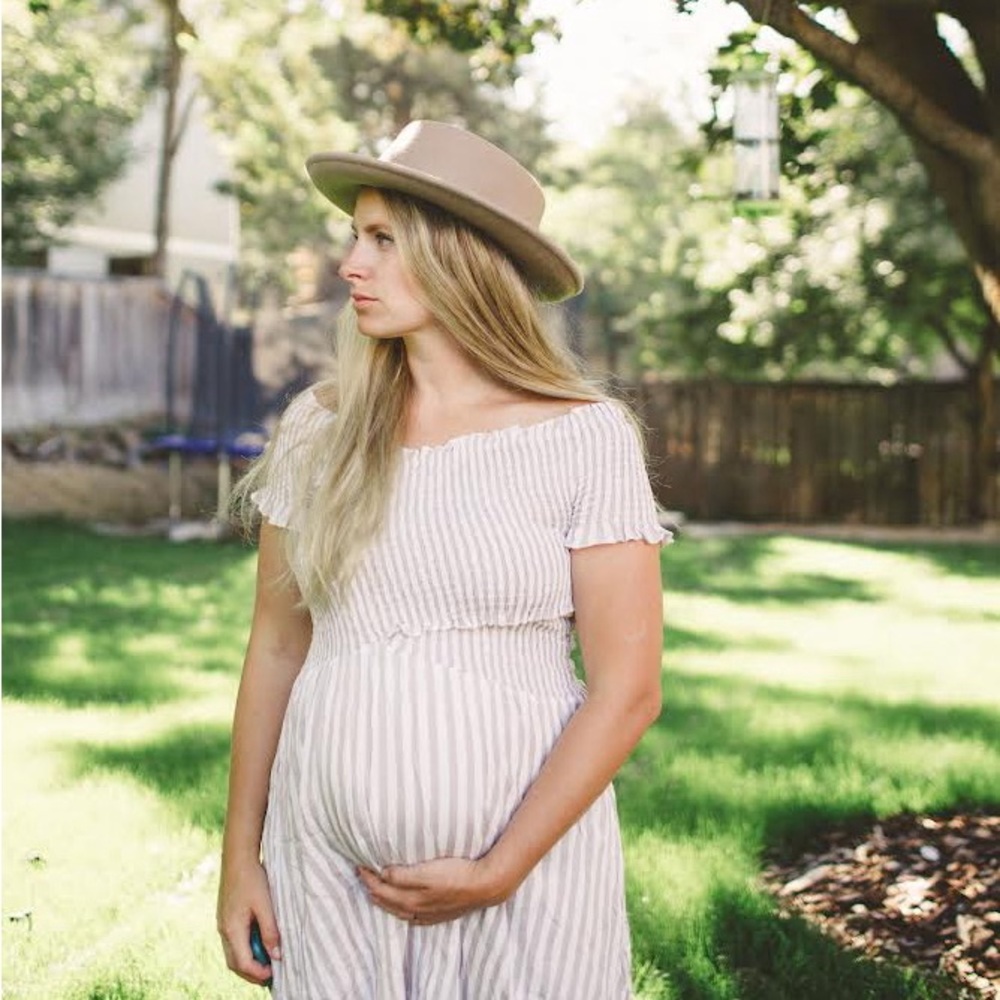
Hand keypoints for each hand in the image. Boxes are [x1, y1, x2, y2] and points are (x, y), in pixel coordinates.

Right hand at [217, 857, 280, 984]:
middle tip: (270, 975)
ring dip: (248, 961)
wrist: (238, 857)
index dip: (258, 972)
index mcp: (232, 929)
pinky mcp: (226, 916)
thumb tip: (277, 955)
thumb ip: (270, 931)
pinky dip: (245, 949)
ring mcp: (223, 923)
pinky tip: (259, 943)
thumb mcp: (265, 905)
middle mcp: (224, 930)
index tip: (274, 974)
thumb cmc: (252, 878)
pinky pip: (233, 941)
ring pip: (233, 953)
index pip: (243, 963)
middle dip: (251, 972)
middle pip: (235, 963)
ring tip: (266, 961)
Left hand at [357, 856, 510, 925]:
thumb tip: (383, 874)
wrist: (484, 886)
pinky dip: (402, 911)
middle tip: (363, 876)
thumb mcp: (427, 871)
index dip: (369, 877)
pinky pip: (413, 917)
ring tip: (376, 892)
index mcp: (411, 899)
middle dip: (373, 888)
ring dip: (385, 901)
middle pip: (387, 901)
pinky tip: (404, 909)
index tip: (359, 865)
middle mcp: (416, 910)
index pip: (382, 889)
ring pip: (399, 910)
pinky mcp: (439, 914)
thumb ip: (403, 875)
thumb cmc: (456, 873)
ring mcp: (428, 914)